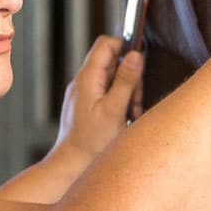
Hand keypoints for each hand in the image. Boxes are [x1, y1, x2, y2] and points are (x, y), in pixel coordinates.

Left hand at [52, 36, 143, 163]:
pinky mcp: (88, 104)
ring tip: (130, 114)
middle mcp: (83, 82)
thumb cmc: (91, 143)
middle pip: (113, 62)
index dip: (124, 47)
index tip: (138, 65)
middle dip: (130, 78)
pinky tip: (124, 119)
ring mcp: (85, 93)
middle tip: (134, 101)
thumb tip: (136, 55)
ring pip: (113, 79)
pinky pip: (108, 93)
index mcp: (88, 78)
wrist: (71, 166)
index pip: (105, 44)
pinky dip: (120, 102)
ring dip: (127, 92)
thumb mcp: (115, 110)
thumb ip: (126, 81)